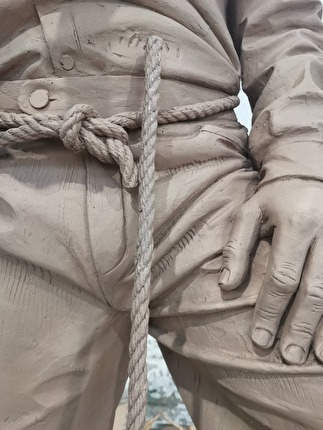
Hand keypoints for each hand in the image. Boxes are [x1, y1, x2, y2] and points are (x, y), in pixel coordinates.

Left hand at [219, 179, 322, 364]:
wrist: (313, 169)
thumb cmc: (276, 194)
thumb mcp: (250, 212)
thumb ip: (237, 248)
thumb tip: (226, 286)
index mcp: (298, 223)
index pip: (282, 277)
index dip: (271, 310)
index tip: (260, 339)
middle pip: (315, 290)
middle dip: (301, 327)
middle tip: (288, 356)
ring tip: (317, 357)